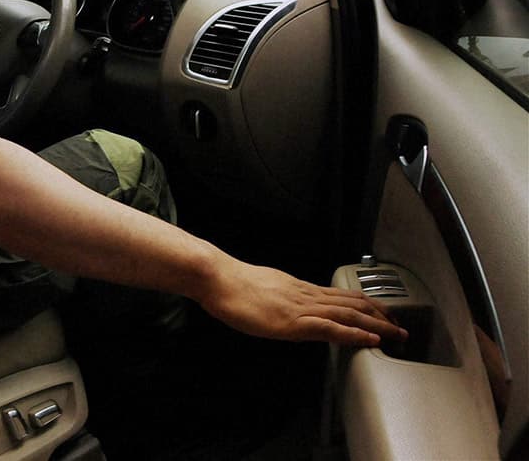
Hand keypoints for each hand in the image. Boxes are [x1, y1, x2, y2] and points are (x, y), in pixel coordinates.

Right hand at [199, 255, 407, 346]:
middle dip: (380, 315)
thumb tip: (283, 307)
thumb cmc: (231, 286)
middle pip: (352, 304)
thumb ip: (277, 299)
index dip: (364, 305)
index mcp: (298, 288)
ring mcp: (301, 307)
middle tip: (401, 327)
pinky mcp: (294, 321)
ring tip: (396, 335)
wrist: (218, 278)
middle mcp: (305, 294)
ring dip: (377, 325)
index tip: (382, 314)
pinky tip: (370, 340)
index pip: (340, 296)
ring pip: (349, 315)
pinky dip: (354, 335)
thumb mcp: (261, 290)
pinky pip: (331, 328)